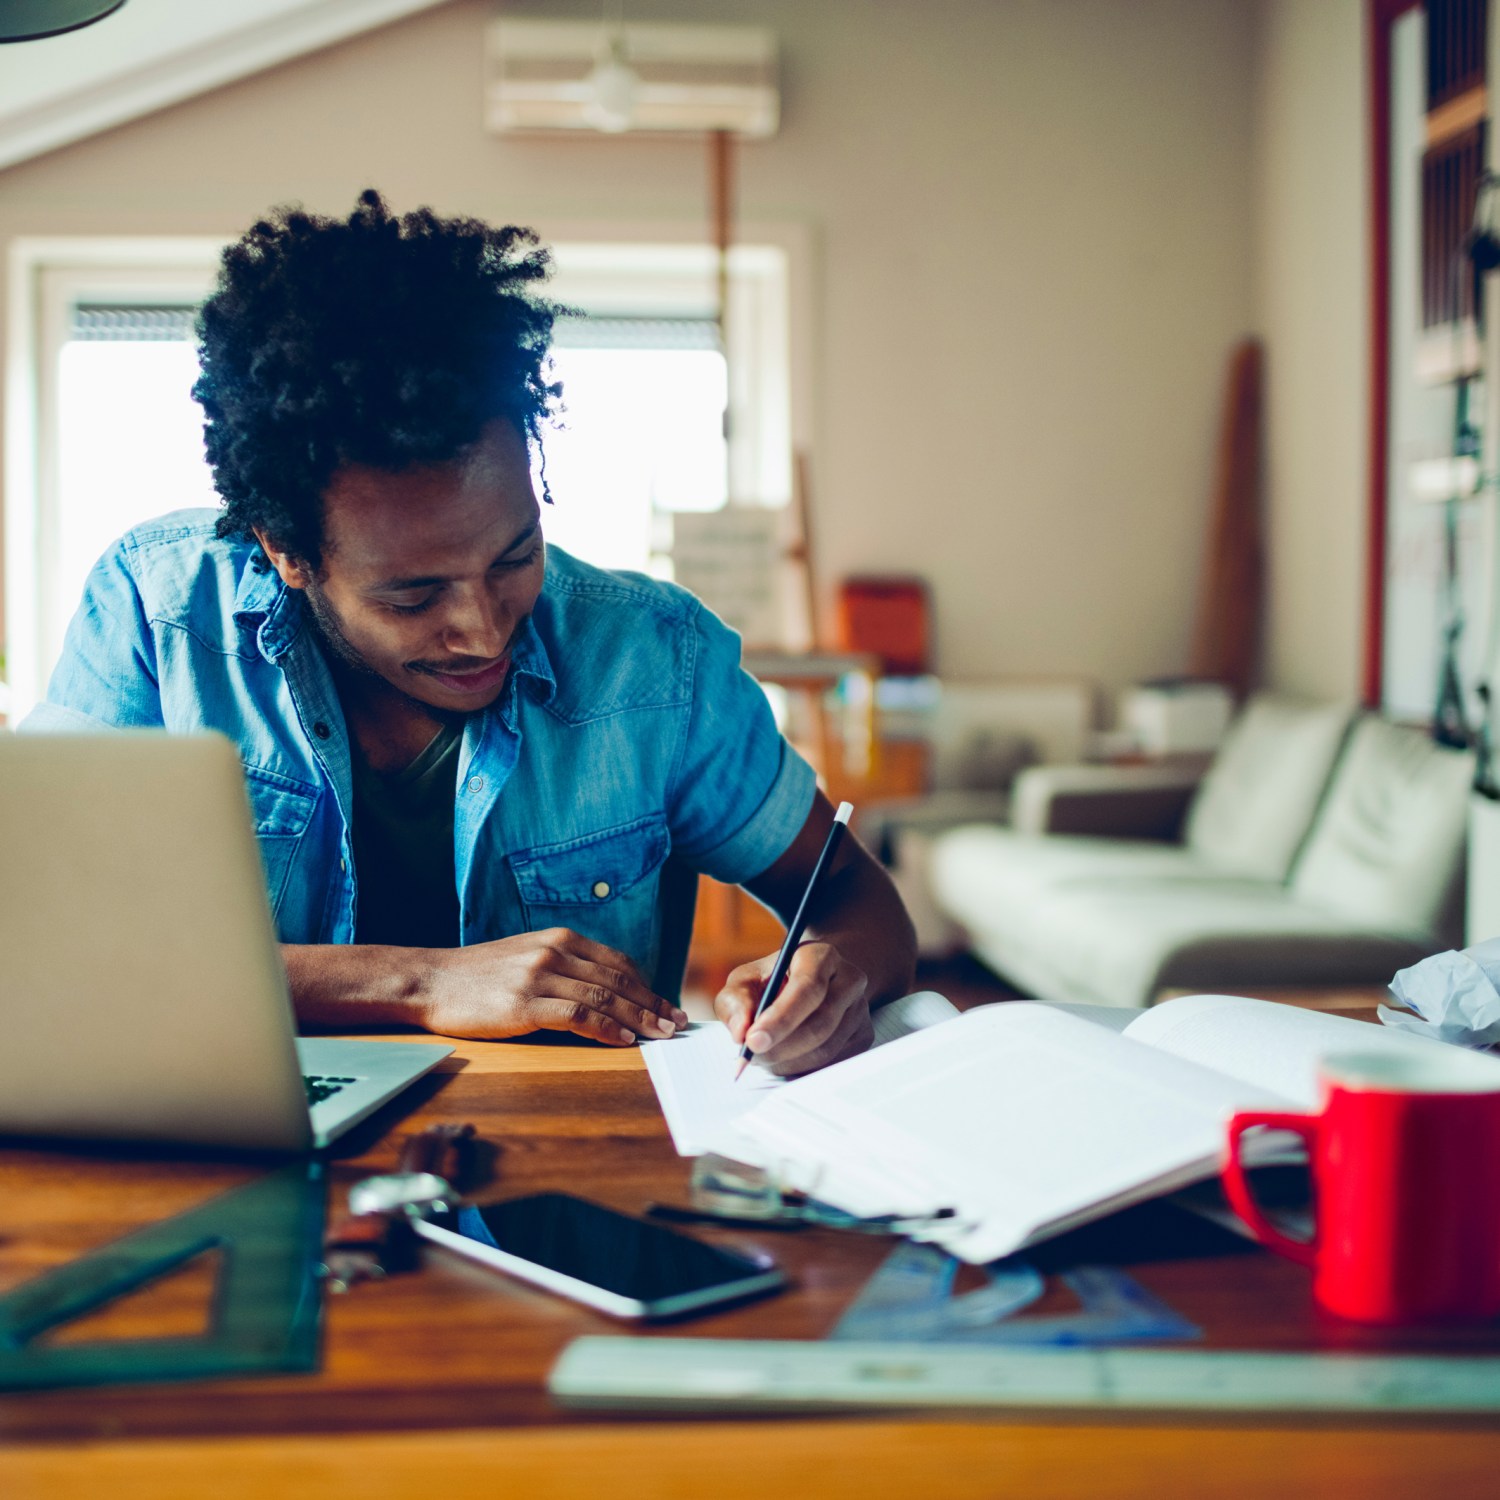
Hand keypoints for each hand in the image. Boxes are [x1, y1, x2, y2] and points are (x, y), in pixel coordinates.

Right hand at [417, 928, 687, 1044]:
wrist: (429, 980)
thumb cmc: (476, 976)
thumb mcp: (525, 957)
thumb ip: (562, 967)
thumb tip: (603, 993)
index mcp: (559, 939)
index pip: (617, 963)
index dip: (646, 986)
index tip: (665, 1004)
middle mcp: (554, 952)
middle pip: (617, 981)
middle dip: (651, 1003)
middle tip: (675, 1023)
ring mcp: (539, 977)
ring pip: (604, 998)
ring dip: (638, 1019)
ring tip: (660, 1035)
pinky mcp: (524, 1004)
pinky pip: (578, 1016)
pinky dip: (606, 1029)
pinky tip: (624, 1040)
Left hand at [714, 941, 873, 1076]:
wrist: (812, 980)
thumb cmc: (775, 980)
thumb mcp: (747, 979)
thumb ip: (736, 1000)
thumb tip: (741, 1033)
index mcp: (821, 956)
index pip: (807, 989)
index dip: (780, 1018)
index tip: (752, 1041)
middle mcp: (849, 980)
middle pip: (820, 1024)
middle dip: (781, 1047)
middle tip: (752, 1056)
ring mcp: (860, 1010)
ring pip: (826, 1049)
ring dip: (788, 1061)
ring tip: (764, 1055)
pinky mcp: (863, 1036)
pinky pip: (832, 1063)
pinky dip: (802, 1068)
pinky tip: (785, 1058)